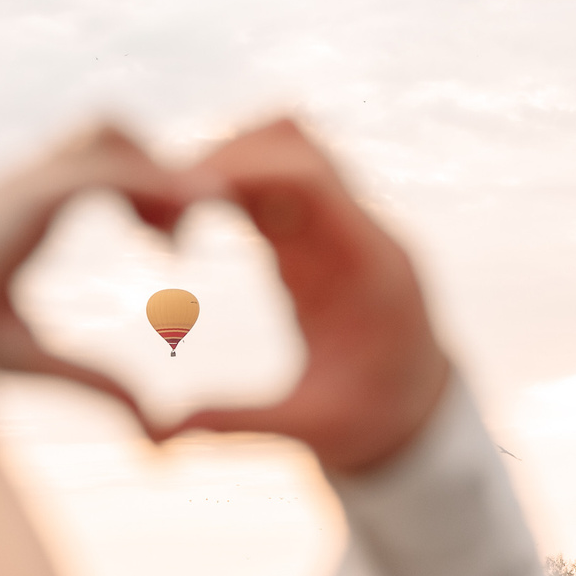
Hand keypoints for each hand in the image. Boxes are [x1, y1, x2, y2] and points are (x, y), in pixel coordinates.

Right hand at [0, 124, 194, 429]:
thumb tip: (151, 417)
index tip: (173, 248)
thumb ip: (97, 380)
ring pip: (107, 129)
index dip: (147, 193)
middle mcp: (27, 185)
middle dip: (156, 164)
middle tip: (180, 231)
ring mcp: (25, 181)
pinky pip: (105, 168)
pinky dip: (147, 186)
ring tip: (181, 220)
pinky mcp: (30, 192)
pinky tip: (168, 232)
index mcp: (27, 213)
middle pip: (105, 132)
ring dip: (154, 164)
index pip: (98, 170)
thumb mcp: (44, 361)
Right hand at [163, 118, 450, 473]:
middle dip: (222, 157)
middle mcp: (360, 229)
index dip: (241, 170)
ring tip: (167, 206)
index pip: (309, 179)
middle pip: (294, 143)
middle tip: (156, 203)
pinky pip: (279, 173)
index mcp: (369, 267)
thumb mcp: (312, 431)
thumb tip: (162, 431)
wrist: (419, 411)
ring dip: (227, 158)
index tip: (178, 193)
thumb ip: (240, 422)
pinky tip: (189, 210)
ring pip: (287, 145)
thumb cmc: (371, 422)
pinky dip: (235, 175)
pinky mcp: (321, 228)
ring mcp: (342, 221)